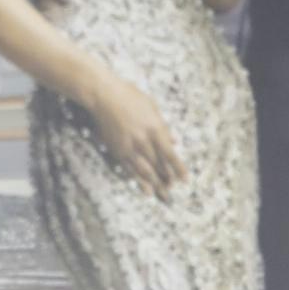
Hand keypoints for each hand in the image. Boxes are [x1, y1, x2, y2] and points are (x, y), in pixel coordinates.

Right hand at [89, 70, 185, 192]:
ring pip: (146, 170)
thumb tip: (175, 142)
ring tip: (163, 194)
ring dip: (156, 184)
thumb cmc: (129, 96)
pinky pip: (130, 169)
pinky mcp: (117, 149)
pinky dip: (139, 181)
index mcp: (155, 128)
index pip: (170, 154)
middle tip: (173, 188)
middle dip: (167, 178)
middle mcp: (143, 139)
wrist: (103, 95)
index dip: (179, 168)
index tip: (185, 180)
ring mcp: (129, 146)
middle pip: (159, 165)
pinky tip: (146, 190)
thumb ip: (164, 126)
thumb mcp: (152, 107)